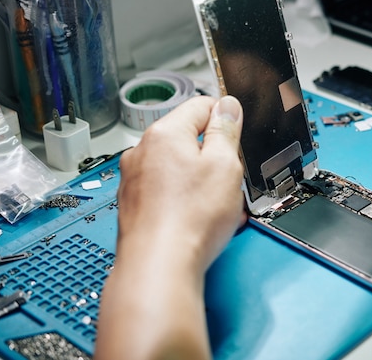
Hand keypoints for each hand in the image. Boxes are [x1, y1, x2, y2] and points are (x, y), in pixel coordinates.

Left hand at [96, 95, 245, 359]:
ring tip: (216, 202)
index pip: (199, 106)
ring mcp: (134, 179)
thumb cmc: (190, 219)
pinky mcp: (134, 204)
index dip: (224, 114)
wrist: (159, 266)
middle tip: (231, 174)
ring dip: (198, 176)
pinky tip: (197, 217)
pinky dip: (182, 197)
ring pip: (176, 166)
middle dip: (212, 152)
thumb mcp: (225, 165)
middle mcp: (142, 152)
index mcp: (165, 134)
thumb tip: (227, 106)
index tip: (237, 128)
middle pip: (186, 137)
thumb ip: (226, 130)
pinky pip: (165, 190)